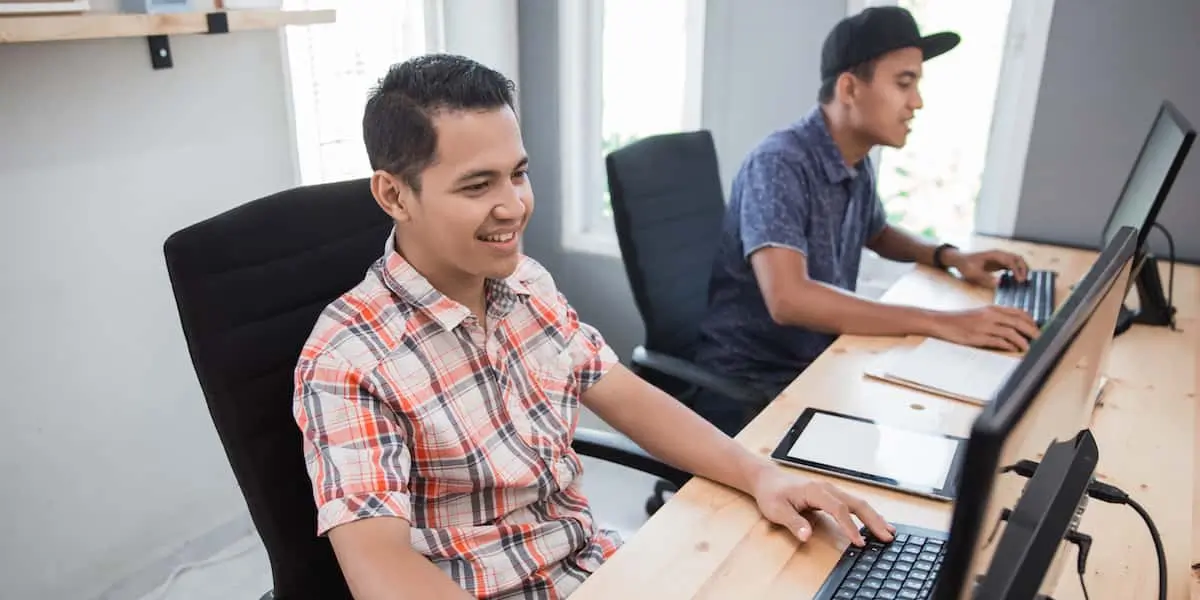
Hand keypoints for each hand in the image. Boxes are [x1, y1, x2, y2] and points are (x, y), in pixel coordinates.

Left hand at [750, 465, 893, 545]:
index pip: (839, 509)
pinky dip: (866, 514)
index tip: (859, 542)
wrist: (767, 479)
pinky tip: (875, 523)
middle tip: (887, 537)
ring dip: (874, 517)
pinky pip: (853, 504)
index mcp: (816, 491)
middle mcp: (827, 488)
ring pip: (858, 503)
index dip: (850, 527)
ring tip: (889, 531)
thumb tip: (806, 535)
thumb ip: (793, 522)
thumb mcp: (777, 510)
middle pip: (856, 504)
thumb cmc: (772, 494)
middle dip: (873, 521)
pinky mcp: (831, 495)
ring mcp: (831, 490)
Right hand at [934, 305, 1040, 351]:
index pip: (1018, 313)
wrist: (941, 322)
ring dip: (1023, 341)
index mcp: (993, 309)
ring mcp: (985, 326)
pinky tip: (1013, 350)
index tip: (1038, 328)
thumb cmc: (960, 320)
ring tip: (1029, 348)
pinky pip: (999, 342)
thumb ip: (996, 318)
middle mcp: (991, 316)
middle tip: (1040, 339)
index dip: (1031, 321)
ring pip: (1011, 332)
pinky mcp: (979, 337)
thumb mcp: (980, 314)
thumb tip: (1013, 327)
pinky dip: (1009, 346)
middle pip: (1018, 322)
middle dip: (1032, 331)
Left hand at [947, 249, 1029, 287]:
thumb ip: (985, 278)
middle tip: (1025, 281)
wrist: (960, 260)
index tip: (1020, 281)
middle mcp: (1000, 254)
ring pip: (1016, 261)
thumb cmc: (966, 265)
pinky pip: (1012, 265)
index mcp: (995, 255)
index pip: (1011, 261)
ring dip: (1022, 269)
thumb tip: (998, 283)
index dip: (1017, 270)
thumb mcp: (973, 273)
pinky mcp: (999, 262)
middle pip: (1017, 258)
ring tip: (1024, 281)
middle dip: (1024, 269)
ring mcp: (1000, 258)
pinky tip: (1017, 280)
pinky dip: (1017, 271)